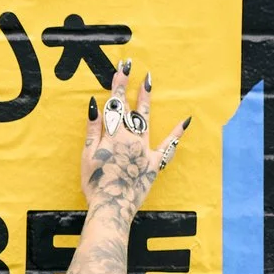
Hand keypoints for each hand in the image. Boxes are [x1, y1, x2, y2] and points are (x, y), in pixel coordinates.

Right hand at [80, 60, 188, 216]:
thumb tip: (96, 105)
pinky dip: (176, 134)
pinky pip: (167, 147)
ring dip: (146, 101)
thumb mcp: (88, 156)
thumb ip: (93, 130)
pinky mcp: (153, 164)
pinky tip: (185, 120)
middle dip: (129, 86)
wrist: (112, 207)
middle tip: (131, 66)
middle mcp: (130, 138)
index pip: (114, 104)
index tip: (120, 67)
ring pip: (145, 120)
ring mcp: (144, 150)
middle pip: (129, 108)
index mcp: (113, 135)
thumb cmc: (96, 184)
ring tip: (148, 82)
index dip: (117, 85)